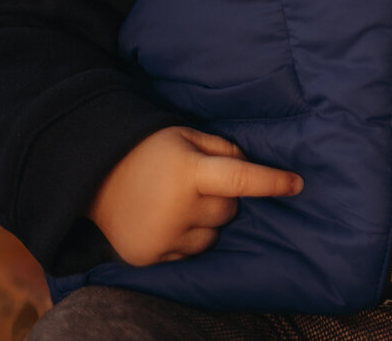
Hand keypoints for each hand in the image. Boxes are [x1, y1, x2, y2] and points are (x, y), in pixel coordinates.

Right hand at [88, 126, 301, 265]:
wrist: (93, 174)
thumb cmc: (149, 150)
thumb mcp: (187, 135)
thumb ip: (223, 149)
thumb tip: (252, 168)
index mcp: (189, 172)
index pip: (241, 179)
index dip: (272, 182)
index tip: (298, 184)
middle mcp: (177, 209)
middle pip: (228, 210)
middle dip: (222, 197)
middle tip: (196, 183)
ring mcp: (163, 237)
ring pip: (212, 236)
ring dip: (205, 221)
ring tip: (177, 202)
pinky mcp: (151, 257)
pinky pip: (190, 252)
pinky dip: (186, 238)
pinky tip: (165, 219)